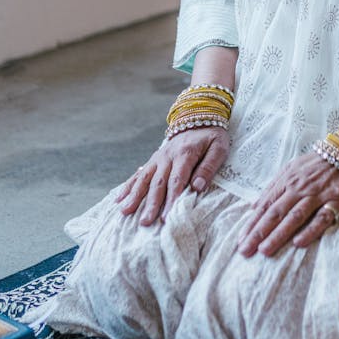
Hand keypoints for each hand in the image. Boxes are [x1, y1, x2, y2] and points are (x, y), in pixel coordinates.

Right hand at [115, 128, 229, 224]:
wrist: (199, 116)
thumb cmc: (212, 136)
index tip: (167, 216)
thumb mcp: (219, 148)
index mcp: (185, 154)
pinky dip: (128, 187)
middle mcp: (167, 157)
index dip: (171, 199)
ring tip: (125, 212)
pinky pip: (139, 174)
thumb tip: (198, 187)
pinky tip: (119, 199)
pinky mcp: (153, 160)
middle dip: (151, 204)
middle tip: (145, 222)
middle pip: (158, 183)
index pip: (177, 180)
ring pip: (144, 179)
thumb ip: (209, 167)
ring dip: (135, 196)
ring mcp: (158, 158)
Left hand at [237, 151, 338, 256]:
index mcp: (287, 180)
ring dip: (279, 234)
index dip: (252, 223)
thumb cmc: (317, 163)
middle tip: (245, 250)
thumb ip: (273, 188)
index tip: (240, 240)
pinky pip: (322, 218)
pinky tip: (298, 243)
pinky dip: (310, 230)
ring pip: (294, 217)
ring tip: (264, 250)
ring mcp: (317, 194)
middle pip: (275, 213)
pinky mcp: (335, 201)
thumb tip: (253, 207)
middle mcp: (299, 188)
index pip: (265, 205)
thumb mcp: (291, 169)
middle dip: (258, 232)